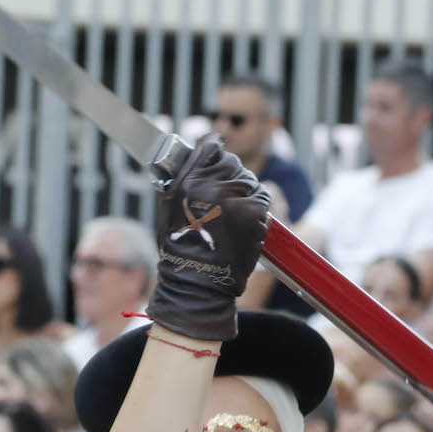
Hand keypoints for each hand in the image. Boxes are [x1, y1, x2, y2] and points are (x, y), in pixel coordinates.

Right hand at [146, 134, 269, 342]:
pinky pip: (262, 198)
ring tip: (233, 218)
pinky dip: (257, 210)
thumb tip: (200, 155)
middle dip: (231, 178)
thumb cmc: (181, 251)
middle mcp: (209, 185)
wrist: (197, 284)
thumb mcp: (170, 208)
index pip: (210, 147)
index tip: (218, 163)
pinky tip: (243, 226)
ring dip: (246, 194)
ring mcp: (234, 198)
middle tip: (225, 202)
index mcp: (186, 181)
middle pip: (232, 162)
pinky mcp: (253, 212)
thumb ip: (185, 178)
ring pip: (249, 180)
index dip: (216, 155)